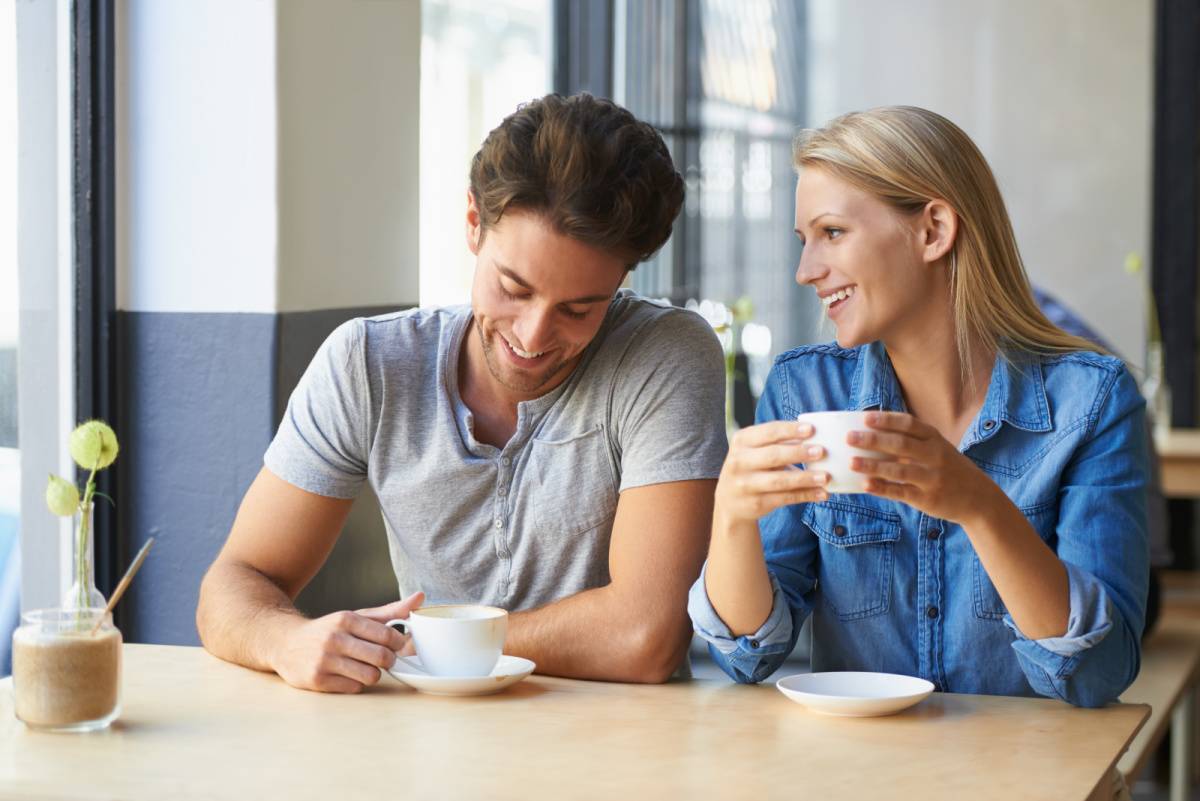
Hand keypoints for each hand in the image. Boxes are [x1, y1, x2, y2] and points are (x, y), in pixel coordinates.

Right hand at [270, 591, 423, 692]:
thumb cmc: (329, 630)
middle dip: (388, 661)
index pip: (389, 635)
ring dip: (373, 674)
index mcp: (347, 619)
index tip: (398, 646)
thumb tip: (421, 598)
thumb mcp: (356, 617)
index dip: (400, 644)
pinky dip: (355, 684)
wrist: (285, 643)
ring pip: (370, 676)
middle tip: (382, 659)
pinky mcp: (318, 680)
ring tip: (364, 667)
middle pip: (382, 658)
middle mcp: (335, 638)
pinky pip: (354, 688)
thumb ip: (390, 612)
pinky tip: (346, 675)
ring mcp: (325, 660)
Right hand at [715, 420, 829, 524]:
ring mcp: (746, 484)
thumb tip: (815, 435)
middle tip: (821, 451)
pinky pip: (785, 498)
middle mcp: (740, 461)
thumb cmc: (751, 467)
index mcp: (742, 441)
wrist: (730, 500)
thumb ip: (779, 442)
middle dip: (798, 453)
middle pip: (773, 455)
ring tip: (826, 476)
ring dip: (805, 478)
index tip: (811, 429)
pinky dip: (806, 495)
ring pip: (780, 480)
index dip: (790, 430)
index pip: (768, 432)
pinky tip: (822, 493)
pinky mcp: (756, 503)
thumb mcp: (755, 449)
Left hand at [848, 412, 997, 523]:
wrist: (980, 499)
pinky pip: (901, 492)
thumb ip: (913, 441)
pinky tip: (865, 485)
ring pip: (899, 470)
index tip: (865, 418)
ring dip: (873, 465)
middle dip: (874, 439)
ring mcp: (932, 478)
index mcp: (935, 439)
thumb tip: (873, 433)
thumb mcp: (938, 449)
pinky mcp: (928, 499)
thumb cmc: (950, 469)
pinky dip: (882, 488)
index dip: (887, 420)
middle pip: (901, 444)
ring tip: (852, 462)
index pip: (909, 424)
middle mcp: (935, 456)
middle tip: (850, 437)